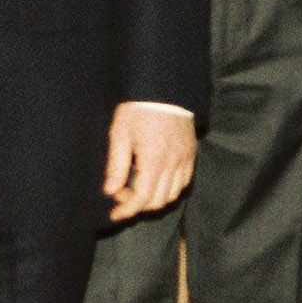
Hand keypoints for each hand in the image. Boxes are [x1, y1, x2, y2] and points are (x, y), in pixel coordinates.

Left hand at [104, 104, 197, 221]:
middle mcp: (172, 163)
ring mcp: (185, 159)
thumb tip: (110, 191)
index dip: (127, 210)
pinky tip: (157, 180)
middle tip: (122, 194)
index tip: (114, 214)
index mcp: (153, 159)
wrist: (164, 88)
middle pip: (157, 201)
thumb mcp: (120, 134)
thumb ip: (116, 166)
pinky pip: (184, 182)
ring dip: (155, 199)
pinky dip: (170, 189)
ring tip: (138, 188)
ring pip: (173, 195)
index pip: (141, 198)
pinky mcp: (191, 154)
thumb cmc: (138, 109)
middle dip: (138, 205)